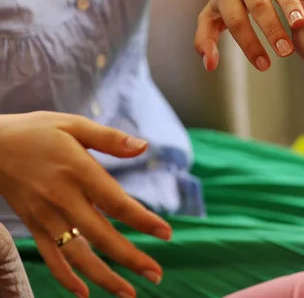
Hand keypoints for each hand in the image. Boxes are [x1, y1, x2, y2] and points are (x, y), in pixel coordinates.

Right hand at [0, 112, 171, 297]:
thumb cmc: (37, 132)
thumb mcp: (74, 125)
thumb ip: (110, 138)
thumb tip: (144, 146)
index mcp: (78, 171)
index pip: (116, 202)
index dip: (142, 220)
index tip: (166, 234)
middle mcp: (62, 197)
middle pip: (100, 235)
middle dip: (130, 258)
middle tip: (155, 274)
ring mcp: (45, 215)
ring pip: (76, 254)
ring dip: (103, 276)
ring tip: (128, 293)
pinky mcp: (33, 224)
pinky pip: (50, 257)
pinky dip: (66, 277)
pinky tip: (85, 292)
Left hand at [195, 0, 303, 71]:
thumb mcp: (212, 12)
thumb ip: (205, 38)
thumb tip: (209, 66)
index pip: (236, 21)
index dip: (249, 44)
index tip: (265, 66)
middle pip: (258, 4)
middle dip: (271, 28)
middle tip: (285, 52)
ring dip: (291, 6)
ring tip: (301, 24)